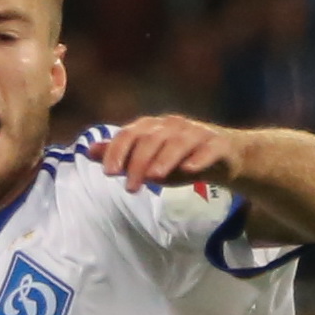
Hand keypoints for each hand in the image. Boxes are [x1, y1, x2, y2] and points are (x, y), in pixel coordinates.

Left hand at [94, 115, 247, 194]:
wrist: (225, 157)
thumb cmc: (180, 159)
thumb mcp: (148, 160)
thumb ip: (121, 156)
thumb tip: (89, 150)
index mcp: (153, 127)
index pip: (130, 133)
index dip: (117, 151)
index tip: (109, 174)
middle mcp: (173, 125)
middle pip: (151, 139)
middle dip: (138, 163)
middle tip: (130, 188)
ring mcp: (197, 133)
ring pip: (178, 143)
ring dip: (165, 159)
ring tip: (154, 178)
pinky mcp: (219, 144)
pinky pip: (208, 149)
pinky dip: (198, 159)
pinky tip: (189, 170)